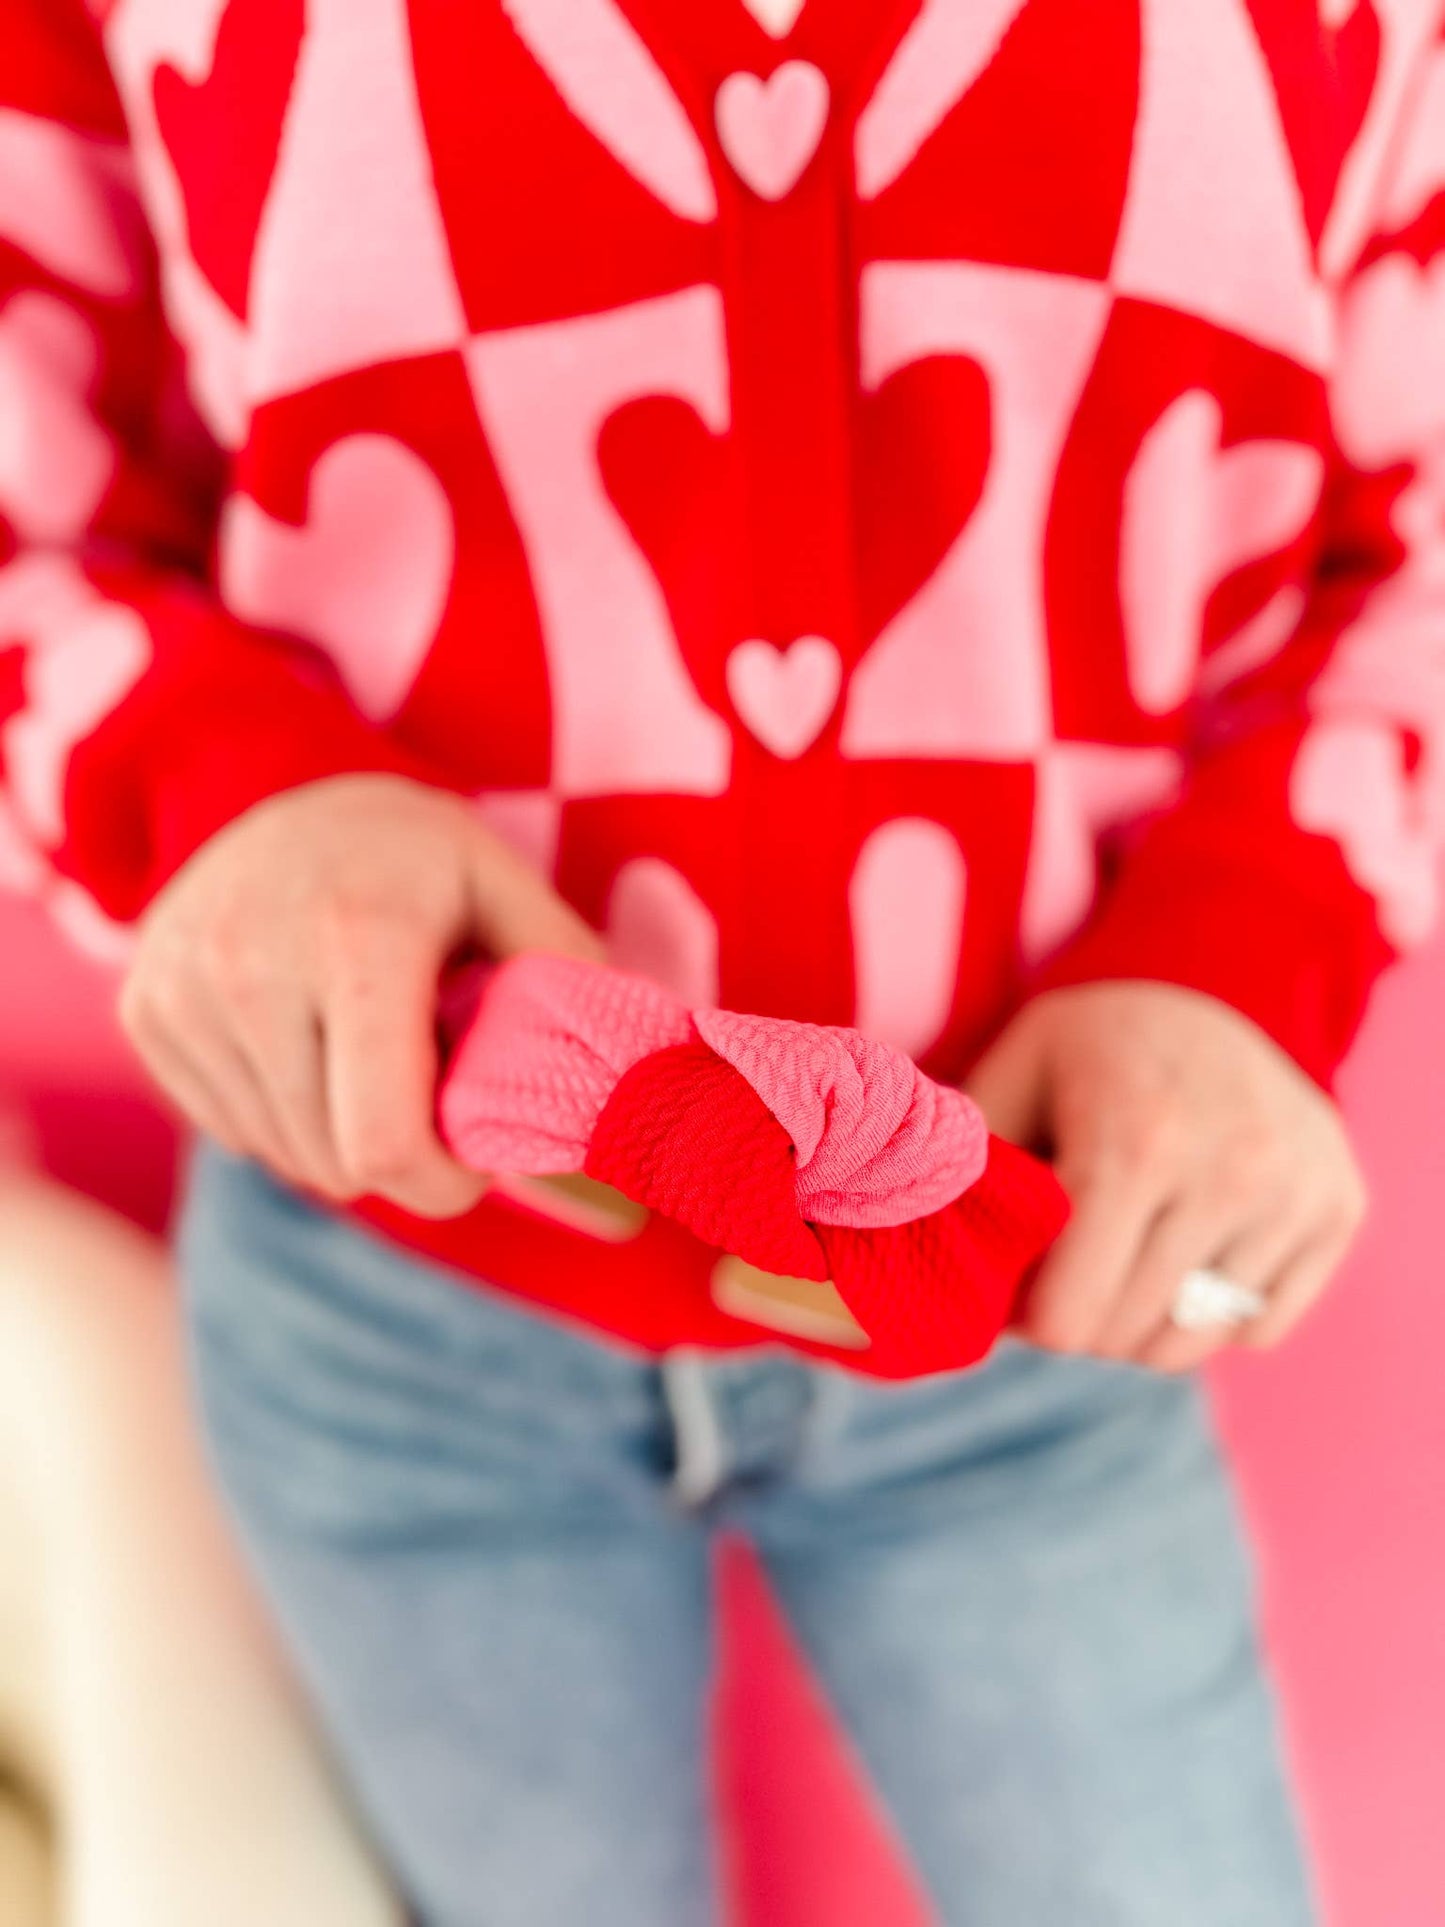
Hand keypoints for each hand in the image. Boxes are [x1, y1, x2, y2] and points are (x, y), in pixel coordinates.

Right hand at [120, 774, 602, 1217]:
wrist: (266, 787)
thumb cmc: (409, 854)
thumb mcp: (504, 886)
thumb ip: (567, 980)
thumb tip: (635, 1087)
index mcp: (358, 938)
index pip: (385, 1144)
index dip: (444, 1182)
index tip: (473, 1155)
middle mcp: (250, 968)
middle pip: (338, 1164)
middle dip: (402, 1156)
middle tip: (430, 1089)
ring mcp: (181, 994)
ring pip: (286, 1157)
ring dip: (341, 1136)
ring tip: (366, 1052)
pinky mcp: (146, 1016)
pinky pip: (233, 1131)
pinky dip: (284, 1114)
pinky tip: (305, 1045)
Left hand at [964, 982, 1366, 1370]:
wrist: (1220, 980)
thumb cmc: (1095, 1045)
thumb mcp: (1012, 1075)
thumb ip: (965, 1165)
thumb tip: (925, 1249)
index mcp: (1134, 1142)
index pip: (1070, 1317)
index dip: (1032, 1315)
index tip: (1025, 1278)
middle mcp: (1229, 1172)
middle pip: (1126, 1338)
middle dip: (1082, 1319)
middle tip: (1069, 1267)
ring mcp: (1294, 1193)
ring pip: (1193, 1343)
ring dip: (1144, 1324)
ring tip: (1124, 1260)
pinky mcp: (1340, 1208)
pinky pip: (1259, 1328)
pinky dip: (1215, 1312)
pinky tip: (1191, 1249)